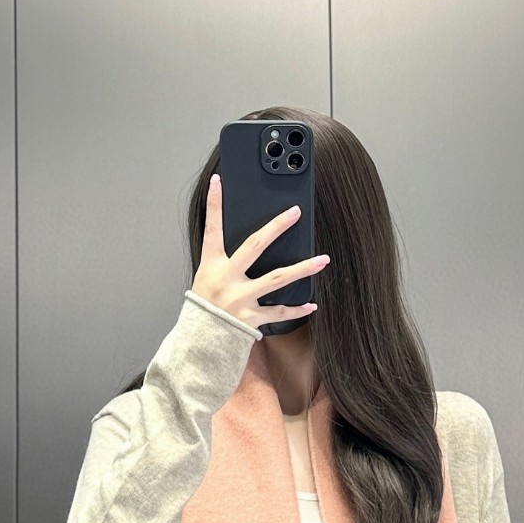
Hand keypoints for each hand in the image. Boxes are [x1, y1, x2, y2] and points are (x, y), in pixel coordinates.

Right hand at [191, 173, 329, 332]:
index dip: (213, 205)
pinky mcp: (252, 317)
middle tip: (295, 212)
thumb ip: (225, 259)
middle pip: (254, 246)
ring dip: (302, 269)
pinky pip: (279, 312)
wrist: (201, 340)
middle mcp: (227, 278)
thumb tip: (253, 242)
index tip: (218, 182)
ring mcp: (241, 298)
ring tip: (322, 260)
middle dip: (276, 227)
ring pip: (277, 279)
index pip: (212, 229)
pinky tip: (312, 304)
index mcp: (212, 265)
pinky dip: (296, 309)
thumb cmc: (206, 305)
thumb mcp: (207, 276)